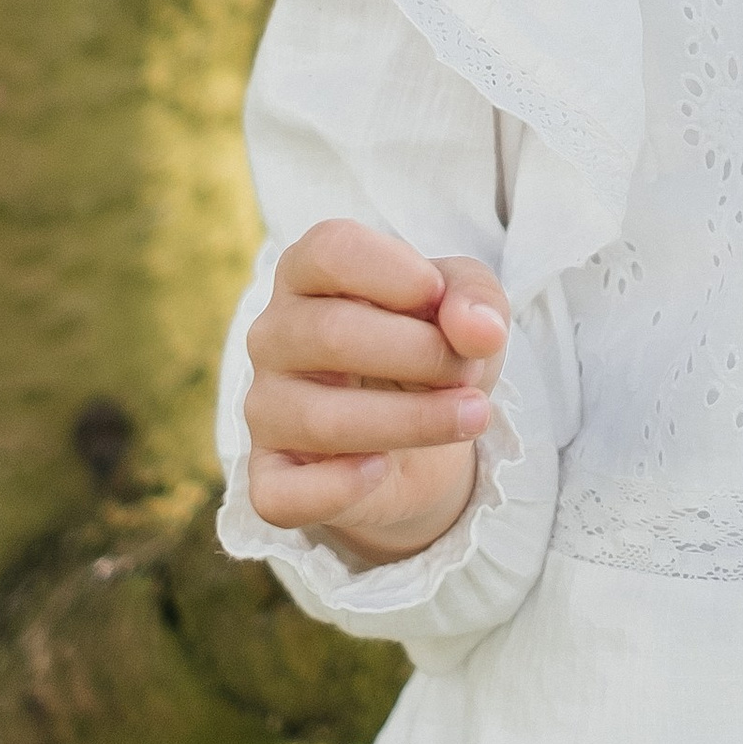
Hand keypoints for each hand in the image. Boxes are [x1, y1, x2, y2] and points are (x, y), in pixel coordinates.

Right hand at [245, 217, 508, 567]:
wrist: (423, 441)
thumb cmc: (431, 348)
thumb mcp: (469, 307)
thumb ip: (477, 301)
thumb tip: (477, 330)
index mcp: (310, 273)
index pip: (330, 250)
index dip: (394, 270)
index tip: (438, 295)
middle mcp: (273, 335)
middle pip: (332, 333)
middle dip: (422, 353)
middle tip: (470, 372)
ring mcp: (265, 408)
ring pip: (321, 419)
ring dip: (414, 420)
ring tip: (472, 415)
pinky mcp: (271, 477)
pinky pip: (280, 493)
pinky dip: (338, 487)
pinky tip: (383, 468)